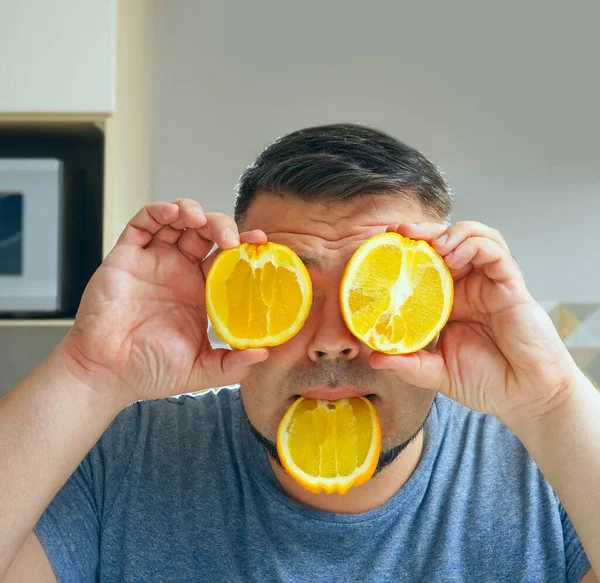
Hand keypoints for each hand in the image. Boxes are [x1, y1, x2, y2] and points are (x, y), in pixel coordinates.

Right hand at [61, 200, 267, 407]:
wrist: (107, 374)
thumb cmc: (150, 371)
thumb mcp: (201, 370)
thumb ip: (234, 365)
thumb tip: (263, 354)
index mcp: (201, 292)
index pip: (228, 259)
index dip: (244, 247)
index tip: (261, 242)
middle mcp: (180, 272)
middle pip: (206, 234)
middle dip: (222, 226)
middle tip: (231, 238)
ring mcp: (153, 261)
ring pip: (178, 221)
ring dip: (193, 211)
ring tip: (201, 221)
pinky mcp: (126, 256)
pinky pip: (142, 223)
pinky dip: (159, 211)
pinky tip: (173, 213)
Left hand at [369, 221, 581, 426]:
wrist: (526, 399)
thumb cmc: (487, 383)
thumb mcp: (436, 373)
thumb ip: (407, 364)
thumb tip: (373, 358)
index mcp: (448, 302)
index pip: (426, 265)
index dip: (407, 252)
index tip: (385, 245)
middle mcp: (468, 288)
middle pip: (447, 244)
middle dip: (424, 232)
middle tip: (400, 232)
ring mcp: (490, 284)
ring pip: (474, 238)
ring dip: (452, 233)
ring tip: (434, 245)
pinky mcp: (511, 286)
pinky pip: (495, 253)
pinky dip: (474, 245)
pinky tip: (456, 255)